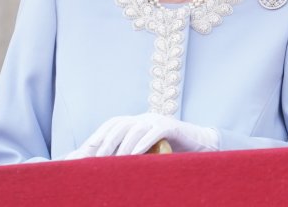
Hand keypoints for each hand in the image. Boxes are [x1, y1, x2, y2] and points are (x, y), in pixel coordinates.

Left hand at [65, 113, 218, 158]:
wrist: (201, 144)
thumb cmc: (172, 151)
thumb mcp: (149, 152)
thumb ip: (132, 155)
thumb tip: (109, 168)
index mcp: (137, 122)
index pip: (113, 124)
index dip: (99, 134)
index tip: (86, 149)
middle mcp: (144, 118)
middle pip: (120, 124)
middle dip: (107, 140)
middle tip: (97, 158)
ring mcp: (158, 120)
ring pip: (135, 128)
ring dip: (124, 145)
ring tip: (115, 161)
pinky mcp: (171, 126)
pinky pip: (155, 131)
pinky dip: (144, 142)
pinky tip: (136, 154)